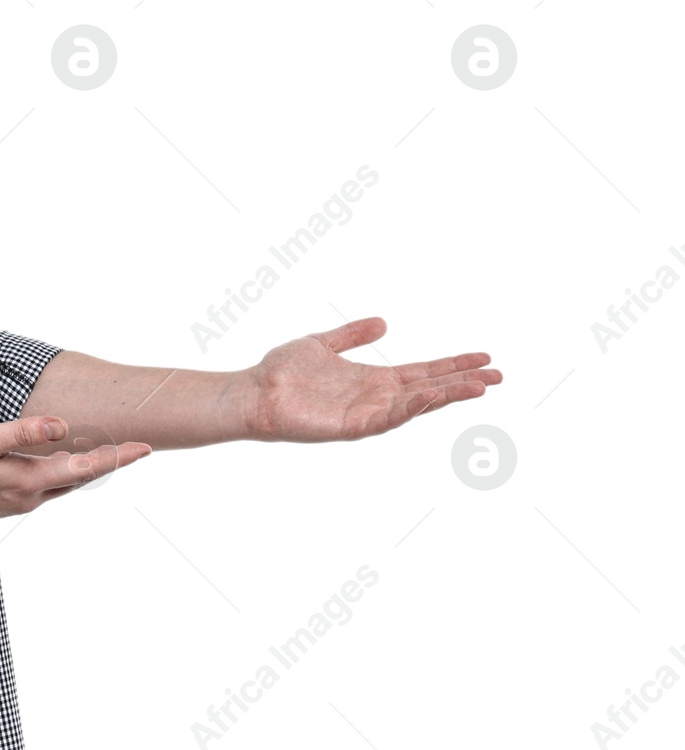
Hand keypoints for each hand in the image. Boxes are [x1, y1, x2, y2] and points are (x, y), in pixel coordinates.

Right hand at [0, 415, 150, 532]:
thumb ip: (21, 433)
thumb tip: (61, 425)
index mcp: (28, 480)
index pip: (85, 468)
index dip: (116, 456)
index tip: (144, 447)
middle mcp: (29, 497)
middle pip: (80, 479)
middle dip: (110, 463)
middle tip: (138, 448)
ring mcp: (18, 502)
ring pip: (64, 485)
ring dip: (88, 470)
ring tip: (109, 454)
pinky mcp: (5, 501)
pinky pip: (46, 487)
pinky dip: (65, 475)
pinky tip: (64, 465)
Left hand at [241, 317, 500, 442]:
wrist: (252, 391)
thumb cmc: (281, 371)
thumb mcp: (322, 343)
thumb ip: (352, 334)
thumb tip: (384, 322)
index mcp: (372, 380)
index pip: (422, 372)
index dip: (453, 365)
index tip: (484, 358)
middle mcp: (374, 398)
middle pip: (429, 390)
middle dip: (462, 384)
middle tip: (499, 376)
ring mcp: (364, 414)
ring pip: (414, 407)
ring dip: (445, 397)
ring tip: (477, 387)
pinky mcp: (348, 427)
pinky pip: (384, 419)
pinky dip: (407, 408)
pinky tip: (427, 396)